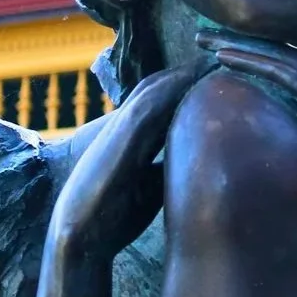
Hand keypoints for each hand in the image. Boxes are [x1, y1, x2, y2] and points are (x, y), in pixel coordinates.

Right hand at [50, 66, 203, 259]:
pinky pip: (146, 103)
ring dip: (181, 74)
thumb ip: (169, 170)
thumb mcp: (151, 189)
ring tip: (209, 61)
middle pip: (158, 90)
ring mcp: (121, 128)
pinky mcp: (120, 136)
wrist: (80, 235)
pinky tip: (190, 77)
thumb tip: (201, 161)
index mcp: (135, 140)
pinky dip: (168, 87)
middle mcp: (126, 127)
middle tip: (215, 61)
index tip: (215, 80)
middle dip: (186, 76)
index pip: (162, 105)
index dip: (186, 90)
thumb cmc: (114, 215)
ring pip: (153, 90)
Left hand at [199, 34, 296, 233]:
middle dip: (248, 42)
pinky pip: (285, 73)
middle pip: (290, 53)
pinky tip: (222, 57)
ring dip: (240, 45)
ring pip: (282, 56)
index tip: (237, 53)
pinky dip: (253, 60)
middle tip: (208, 35)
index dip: (269, 57)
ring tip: (203, 40)